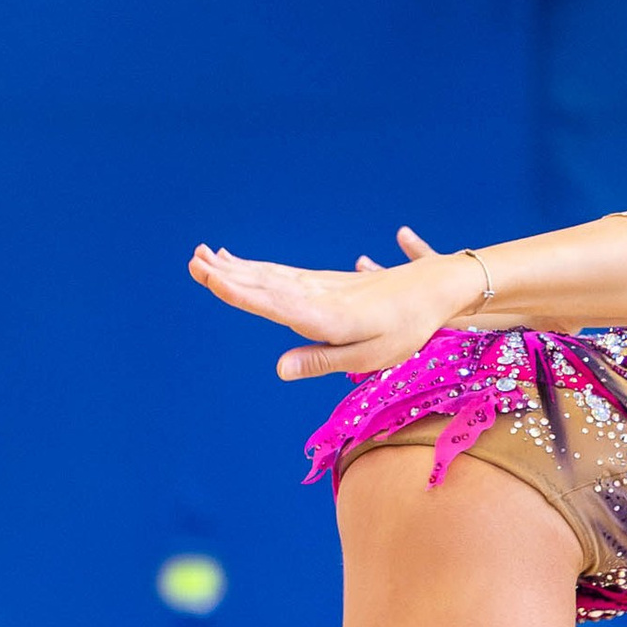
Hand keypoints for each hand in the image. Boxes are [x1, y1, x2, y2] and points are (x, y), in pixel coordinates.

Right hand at [188, 226, 484, 380]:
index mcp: (324, 316)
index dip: (239, 290)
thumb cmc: (404, 329)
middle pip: (264, 283)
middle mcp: (317, 295)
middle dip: (227, 273)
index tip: (209, 276)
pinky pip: (283, 274)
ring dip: (237, 266)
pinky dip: (258, 268)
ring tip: (206, 256)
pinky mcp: (326, 282)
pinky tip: (243, 265)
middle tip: (192, 261)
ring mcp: (320, 285)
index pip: (272, 302)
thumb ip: (320, 360)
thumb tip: (278, 369)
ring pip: (270, 275)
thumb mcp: (368, 355)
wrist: (434, 288)